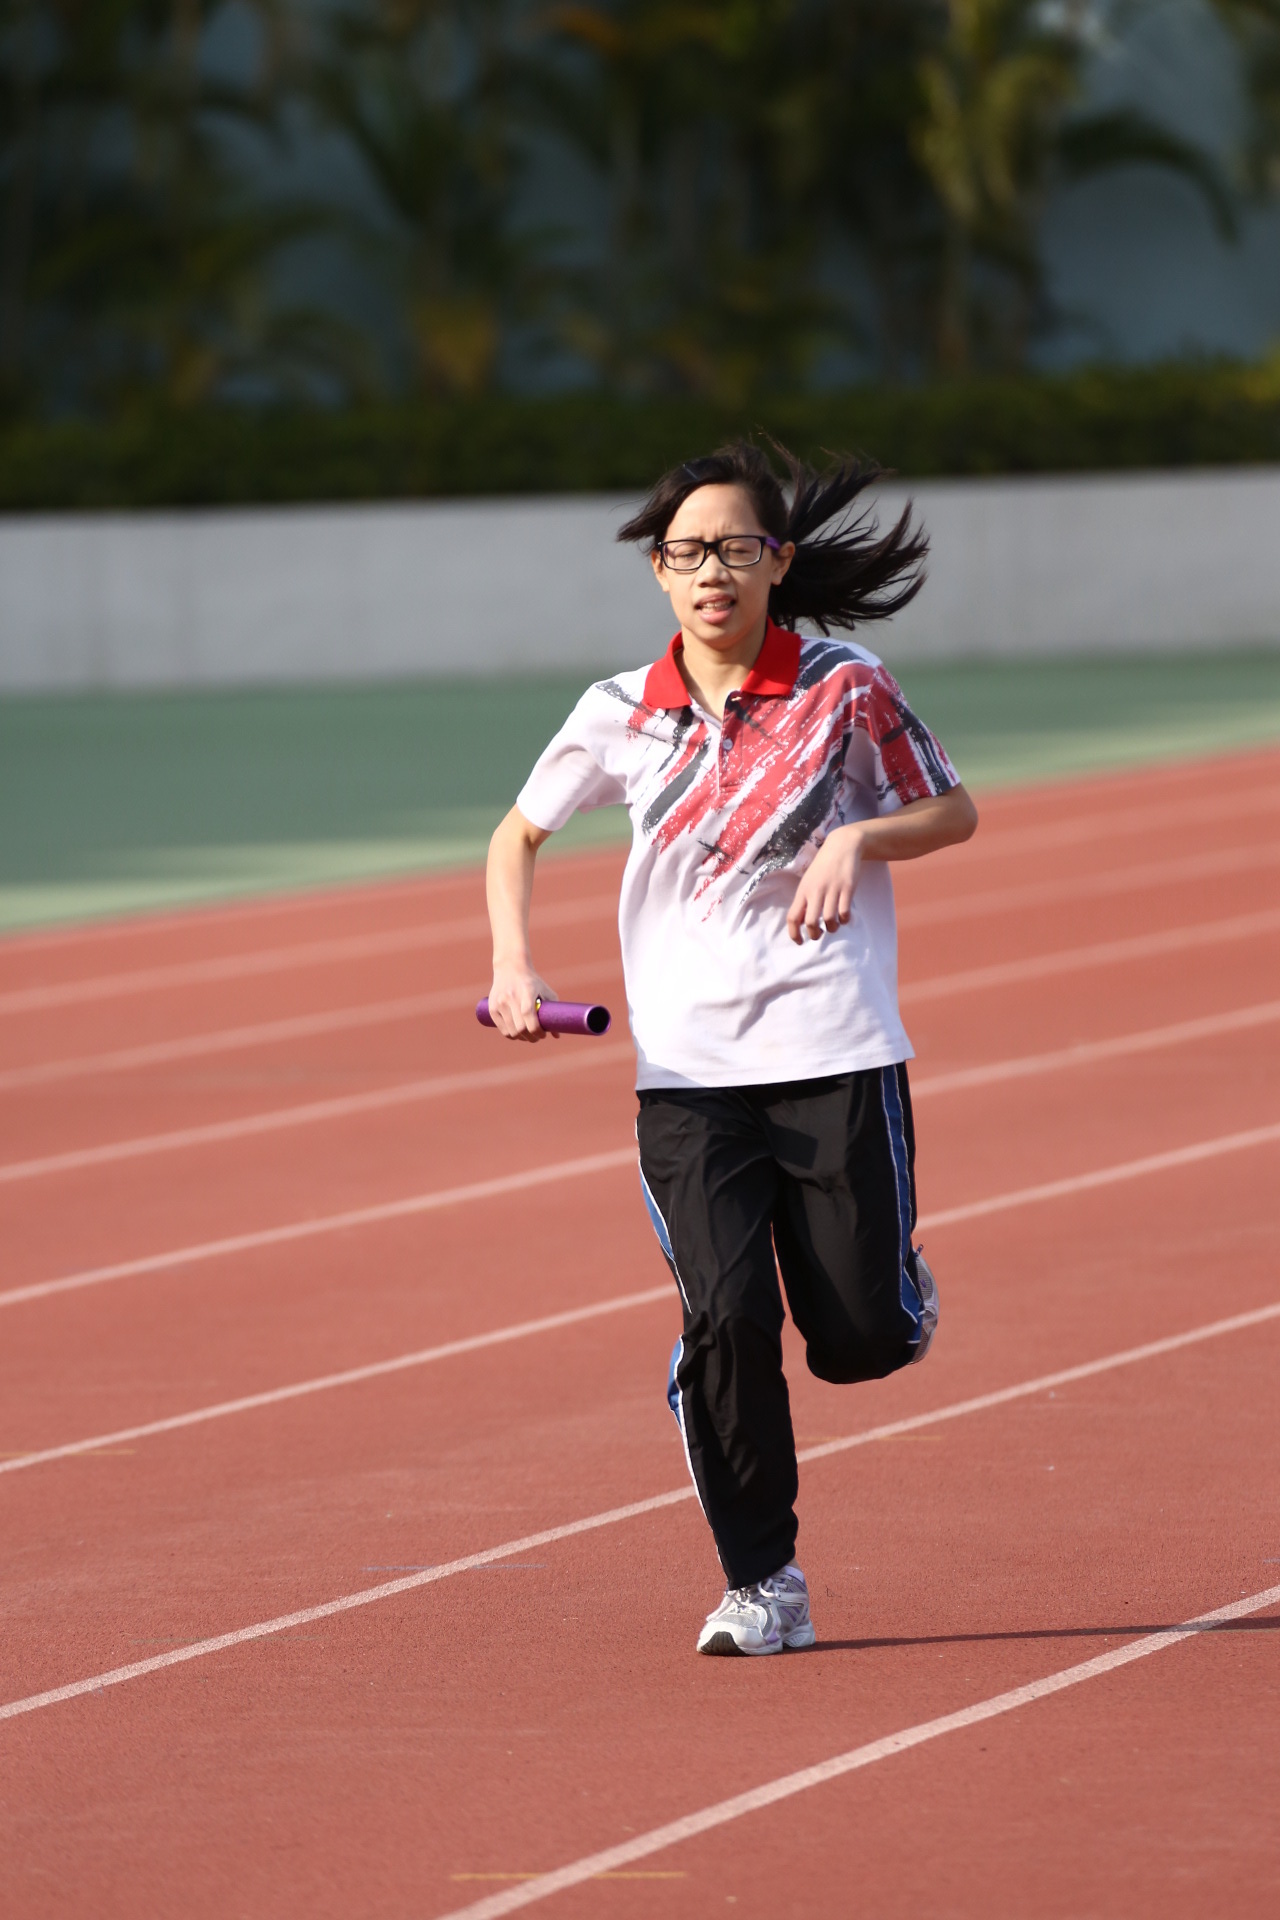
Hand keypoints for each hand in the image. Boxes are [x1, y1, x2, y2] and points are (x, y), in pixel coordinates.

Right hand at [486, 964, 559, 1041]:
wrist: (510, 968)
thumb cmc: (532, 982)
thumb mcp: (546, 991)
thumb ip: (553, 1012)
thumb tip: (557, 1036)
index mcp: (527, 990)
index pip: (529, 1014)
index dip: (537, 1030)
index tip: (544, 1034)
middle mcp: (511, 996)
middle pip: (521, 1027)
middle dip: (532, 1037)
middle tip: (537, 1037)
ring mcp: (500, 1002)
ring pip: (512, 1031)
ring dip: (522, 1038)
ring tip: (528, 1036)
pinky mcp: (492, 1008)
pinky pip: (503, 1030)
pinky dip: (511, 1035)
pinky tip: (518, 1034)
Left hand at [786, 825, 863, 944]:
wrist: (842, 846)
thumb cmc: (824, 866)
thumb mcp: (809, 880)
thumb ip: (805, 899)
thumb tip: (802, 922)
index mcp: (803, 890)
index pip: (793, 917)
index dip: (794, 933)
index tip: (799, 942)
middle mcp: (816, 891)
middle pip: (811, 922)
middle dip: (815, 935)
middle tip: (819, 935)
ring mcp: (832, 890)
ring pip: (829, 920)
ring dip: (832, 928)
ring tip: (833, 926)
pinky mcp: (847, 888)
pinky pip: (844, 912)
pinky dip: (844, 920)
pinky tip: (844, 917)